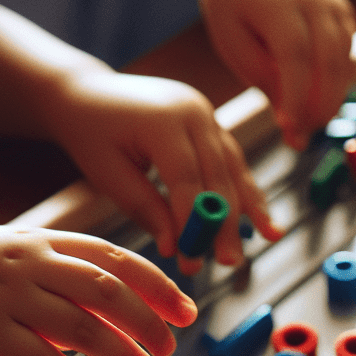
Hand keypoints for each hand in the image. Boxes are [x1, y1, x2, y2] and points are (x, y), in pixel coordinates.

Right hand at [0, 226, 195, 355]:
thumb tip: (141, 300)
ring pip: (52, 352)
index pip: (111, 265)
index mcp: (35, 248)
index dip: (156, 292)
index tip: (185, 318)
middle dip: (138, 342)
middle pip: (94, 309)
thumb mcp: (17, 253)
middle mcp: (14, 279)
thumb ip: (73, 269)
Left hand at [46, 69, 282, 273]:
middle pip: (218, 176)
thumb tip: (175, 247)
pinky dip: (246, 192)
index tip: (192, 259)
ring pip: (233, 169)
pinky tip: (264, 219)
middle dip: (225, 223)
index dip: (193, 223)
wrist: (88, 93)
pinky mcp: (212, 125)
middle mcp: (193, 111)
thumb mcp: (108, 174)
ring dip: (248, 209)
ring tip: (268, 239)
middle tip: (228, 262)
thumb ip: (145, 208)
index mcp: (163, 119)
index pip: (187, 179)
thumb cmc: (91, 133)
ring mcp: (207, 115)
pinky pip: (233, 163)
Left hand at [196, 0, 355, 149]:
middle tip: (300, 138)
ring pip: (343, 65)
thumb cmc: (235, 8)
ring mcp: (334, 4)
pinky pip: (347, 60)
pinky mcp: (344, 15)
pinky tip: (315, 101)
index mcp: (278, 1)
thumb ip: (263, 80)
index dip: (297, 98)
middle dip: (319, 108)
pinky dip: (335, 86)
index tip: (290, 130)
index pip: (295, 55)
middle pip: (328, 63)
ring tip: (306, 124)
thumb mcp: (234, 43)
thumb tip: (293, 128)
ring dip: (329, 102)